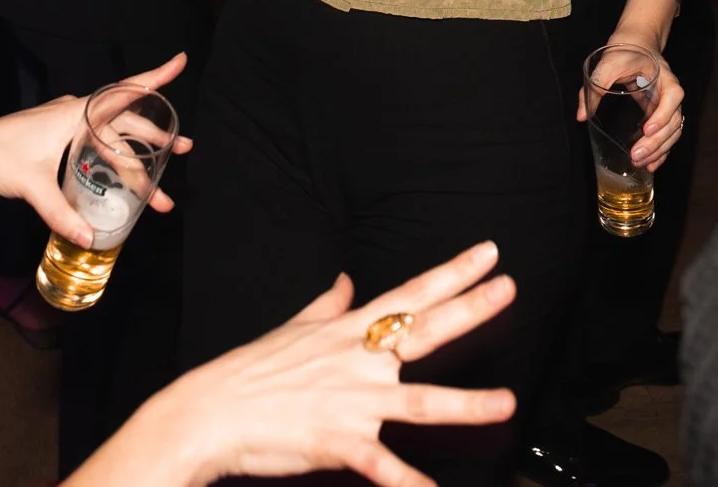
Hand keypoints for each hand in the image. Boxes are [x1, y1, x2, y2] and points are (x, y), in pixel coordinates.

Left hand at [0, 54, 192, 244]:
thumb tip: (89, 239)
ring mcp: (64, 125)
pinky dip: (113, 160)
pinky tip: (119, 180)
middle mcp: (73, 114)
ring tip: (159, 181)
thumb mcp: (31, 186)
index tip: (181, 61)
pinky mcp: (56, 139)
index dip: (155, 77)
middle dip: (155, 139)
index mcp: (73, 114)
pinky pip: (95, 144)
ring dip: (135, 158)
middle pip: (124, 122)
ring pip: (111, 137)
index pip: (123, 91)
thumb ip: (61, 214)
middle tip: (185, 149)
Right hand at [129, 243, 517, 486]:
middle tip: (508, 289)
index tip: (488, 254)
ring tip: (508, 404)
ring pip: (420, 402)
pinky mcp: (339, 442)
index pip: (411, 294)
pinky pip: (382, 464)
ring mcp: (352, 402)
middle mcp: (359, 361)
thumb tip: (347, 282)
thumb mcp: (293, 329)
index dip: (452, 273)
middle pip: (425, 331)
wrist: (208, 413)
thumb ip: (328, 306)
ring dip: (466, 404)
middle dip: (470, 310)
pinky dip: (407, 483)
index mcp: (350, 332)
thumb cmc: (248, 372)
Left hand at [577, 42, 686, 171]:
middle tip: (636, 156)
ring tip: (641, 164)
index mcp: (664, 77)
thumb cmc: (626, 50)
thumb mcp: (609, 62)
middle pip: (674, 121)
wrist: (637, 42)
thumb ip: (595, 85)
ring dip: (659, 150)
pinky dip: (661, 151)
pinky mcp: (660, 114)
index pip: (673, 97)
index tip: (647, 128)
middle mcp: (670, 94)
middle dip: (657, 142)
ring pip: (673, 132)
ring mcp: (668, 105)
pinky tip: (651, 164)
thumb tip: (582, 115)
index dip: (663, 115)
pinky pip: (666, 135)